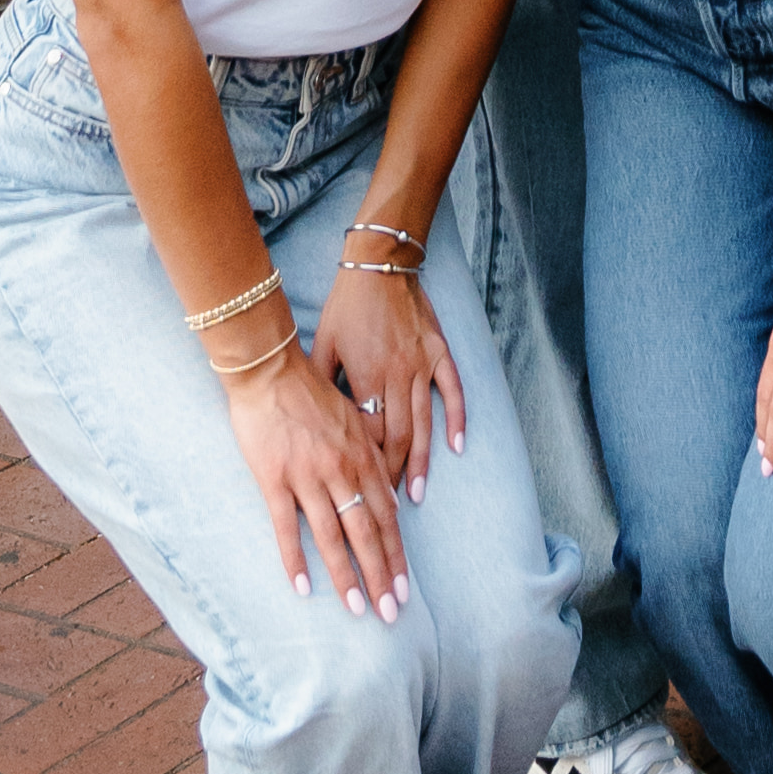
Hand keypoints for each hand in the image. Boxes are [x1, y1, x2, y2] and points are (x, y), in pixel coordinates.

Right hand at [223, 330, 415, 612]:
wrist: (271, 370)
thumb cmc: (311, 392)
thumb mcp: (354, 418)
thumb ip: (371, 454)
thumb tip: (389, 493)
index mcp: (363, 456)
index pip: (387, 515)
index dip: (396, 553)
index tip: (403, 587)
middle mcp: (342, 470)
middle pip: (367, 533)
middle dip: (380, 575)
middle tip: (391, 613)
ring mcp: (309, 476)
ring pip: (333, 536)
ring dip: (347, 576)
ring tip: (357, 608)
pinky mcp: (275, 479)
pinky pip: (287, 527)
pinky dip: (294, 559)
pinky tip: (302, 587)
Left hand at [321, 255, 466, 500]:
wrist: (380, 265)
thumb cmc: (346, 306)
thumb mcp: (324, 345)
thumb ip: (323, 385)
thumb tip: (316, 425)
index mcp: (366, 376)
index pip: (367, 434)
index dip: (363, 466)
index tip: (357, 493)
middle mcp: (397, 375)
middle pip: (396, 438)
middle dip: (391, 477)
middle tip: (388, 509)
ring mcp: (421, 365)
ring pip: (423, 423)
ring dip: (420, 461)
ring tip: (416, 494)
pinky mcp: (438, 352)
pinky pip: (452, 390)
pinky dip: (456, 419)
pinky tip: (456, 446)